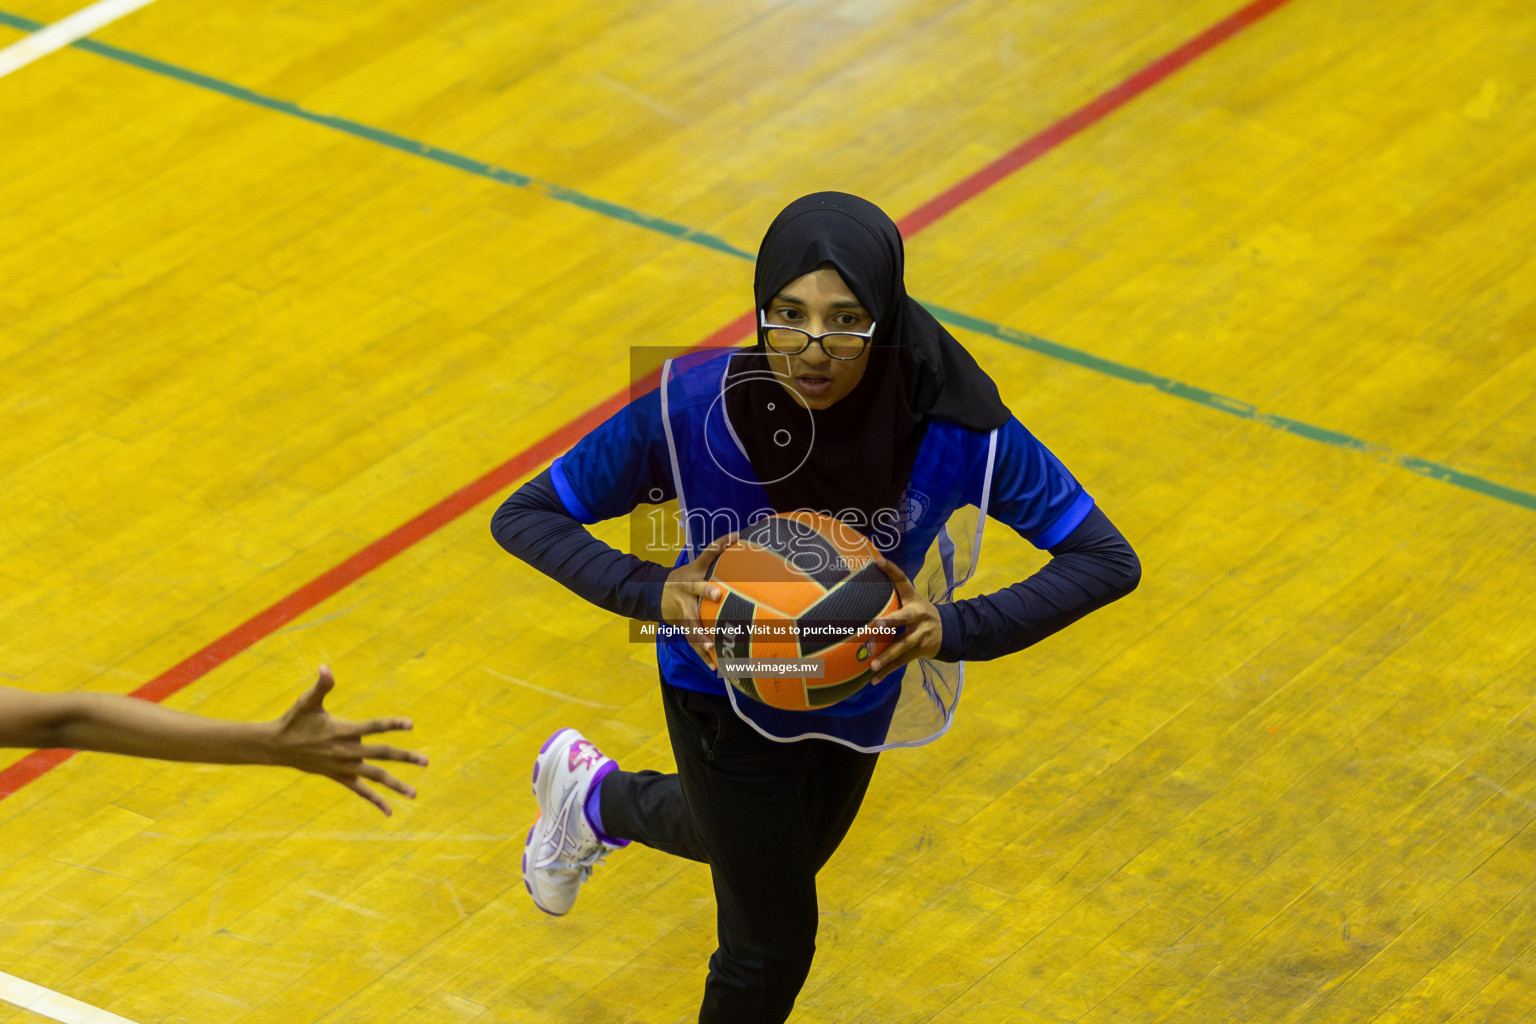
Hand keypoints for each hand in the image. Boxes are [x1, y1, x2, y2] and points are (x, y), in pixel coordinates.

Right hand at [270, 667, 427, 815]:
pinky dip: (375, 801)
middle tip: (426, 761)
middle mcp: (346, 751)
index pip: (373, 727)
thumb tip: (325, 667)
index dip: (391, 724)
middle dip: (405, 757)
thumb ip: (322, 685)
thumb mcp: (307, 701)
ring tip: (415, 794)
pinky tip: (390, 811)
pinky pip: (360, 792)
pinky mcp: (340, 777)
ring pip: (374, 777)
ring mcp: (344, 767)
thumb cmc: (295, 720)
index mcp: (342, 730)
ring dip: (396, 785)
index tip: (411, 723)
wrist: (277, 746)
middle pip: (381, 754)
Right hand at [661, 534, 733, 668]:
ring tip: (713, 648)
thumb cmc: (683, 577)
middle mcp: (684, 593)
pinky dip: (704, 656)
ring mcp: (681, 612)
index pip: (704, 563)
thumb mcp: (696, 563)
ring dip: (701, 637)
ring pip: (691, 625)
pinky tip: (714, 668)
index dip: (715, 559)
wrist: (652, 593)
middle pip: (694, 594)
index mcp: (691, 577)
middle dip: (704, 594)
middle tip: (716, 596)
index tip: (725, 568)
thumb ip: (716, 551)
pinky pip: (693, 643)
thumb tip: (739, 534)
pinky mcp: (682, 627)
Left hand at [868, 555, 942, 683]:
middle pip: (904, 618)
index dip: (892, 571)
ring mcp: (921, 636)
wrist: (950, 631)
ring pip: (902, 647)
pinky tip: (873, 680)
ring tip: (872, 665)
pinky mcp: (919, 651)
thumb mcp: (913, 599)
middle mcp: (919, 616)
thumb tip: (871, 567)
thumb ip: (895, 590)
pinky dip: (887, 672)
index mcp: (914, 600)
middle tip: (876, 626)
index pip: (903, 582)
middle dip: (890, 622)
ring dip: (887, 657)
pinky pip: (901, 663)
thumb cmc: (920, 612)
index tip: (879, 561)